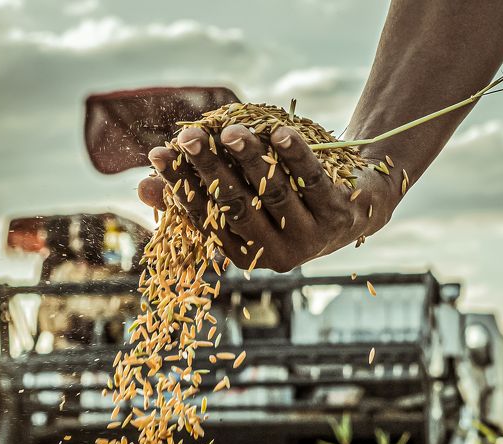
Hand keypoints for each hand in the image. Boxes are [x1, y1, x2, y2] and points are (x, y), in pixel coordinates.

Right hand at [137, 125, 397, 271]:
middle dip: (212, 170)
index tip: (160, 154)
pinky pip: (313, 181)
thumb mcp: (243, 194)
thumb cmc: (289, 196)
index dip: (182, 187)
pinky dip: (296, 156)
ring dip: (252, 160)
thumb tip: (142, 188)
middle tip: (190, 136)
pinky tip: (278, 132)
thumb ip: (196, 194)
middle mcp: (279, 255)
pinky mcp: (341, 214)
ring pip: (275, 195)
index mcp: (248, 255)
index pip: (208, 220)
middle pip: (238, 207)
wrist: (360, 199)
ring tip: (231, 129)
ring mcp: (313, 237)